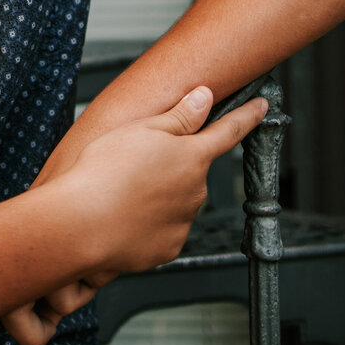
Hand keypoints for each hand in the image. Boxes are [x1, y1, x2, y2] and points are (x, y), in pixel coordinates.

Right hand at [0, 85, 267, 344]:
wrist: (82, 225)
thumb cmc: (105, 171)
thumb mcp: (142, 128)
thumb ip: (180, 115)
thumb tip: (205, 97)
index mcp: (192, 156)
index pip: (229, 130)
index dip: (248, 115)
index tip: (262, 107)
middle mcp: (196, 190)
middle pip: (193, 170)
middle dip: (174, 164)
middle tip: (135, 162)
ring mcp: (183, 222)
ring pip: (177, 200)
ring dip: (159, 194)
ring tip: (122, 191)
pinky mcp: (167, 248)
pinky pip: (163, 229)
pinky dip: (149, 222)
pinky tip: (125, 216)